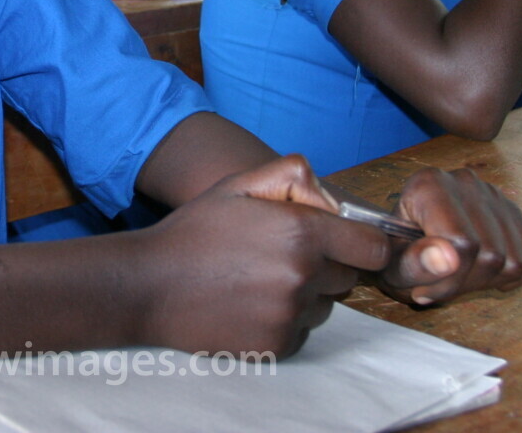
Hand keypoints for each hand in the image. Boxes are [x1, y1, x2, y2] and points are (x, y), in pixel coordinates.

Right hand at [132, 156, 389, 356]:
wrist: (149, 286)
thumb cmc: (195, 231)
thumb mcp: (237, 185)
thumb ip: (292, 175)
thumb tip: (331, 196)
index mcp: (300, 232)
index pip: (372, 248)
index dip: (360, 243)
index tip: (343, 242)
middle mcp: (302, 276)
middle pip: (349, 278)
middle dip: (328, 265)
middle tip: (283, 255)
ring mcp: (290, 315)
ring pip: (326, 306)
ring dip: (307, 295)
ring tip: (261, 280)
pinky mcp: (277, 346)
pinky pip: (303, 332)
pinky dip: (286, 321)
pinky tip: (251, 304)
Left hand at [375, 167, 521, 304]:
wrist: (406, 240)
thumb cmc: (395, 252)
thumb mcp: (392, 264)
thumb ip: (414, 262)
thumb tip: (449, 259)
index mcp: (429, 186)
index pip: (463, 242)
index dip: (449, 280)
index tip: (424, 291)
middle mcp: (464, 182)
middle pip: (491, 254)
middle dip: (465, 285)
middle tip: (439, 287)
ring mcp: (492, 194)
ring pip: (513, 259)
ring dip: (486, 283)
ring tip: (456, 278)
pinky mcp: (511, 211)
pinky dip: (509, 277)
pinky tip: (479, 273)